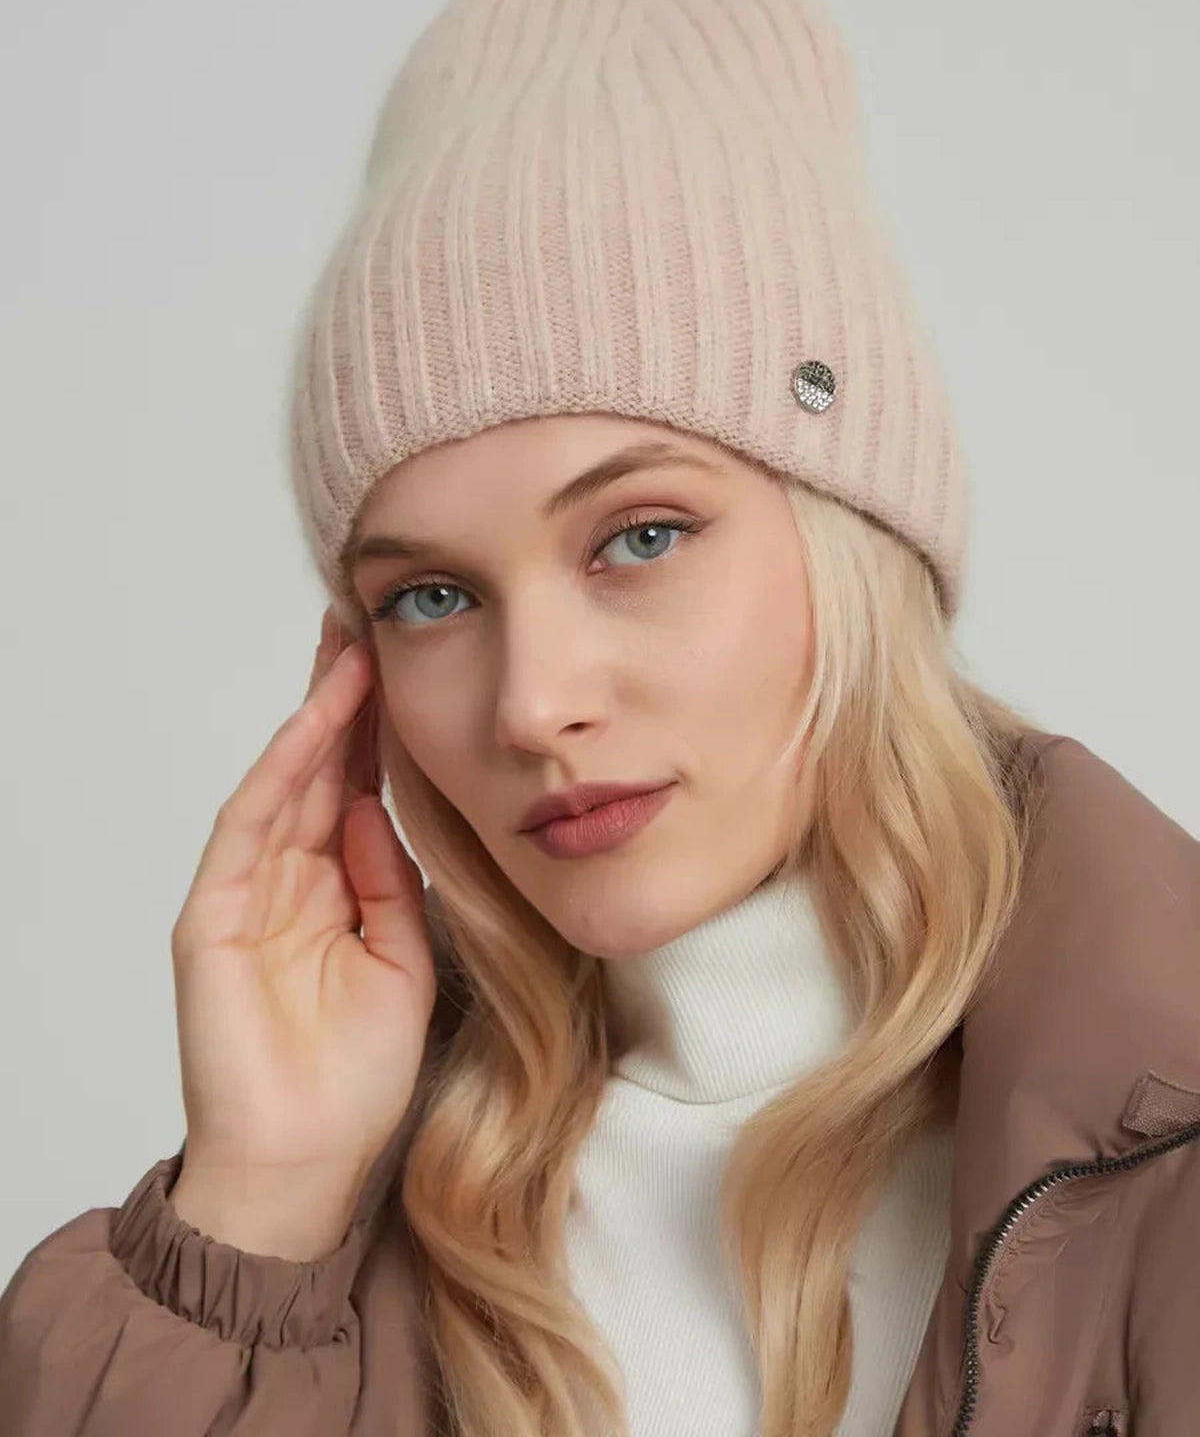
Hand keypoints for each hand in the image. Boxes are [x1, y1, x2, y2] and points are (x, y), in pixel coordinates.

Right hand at [169, 607, 435, 1191]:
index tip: (408, 666)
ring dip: (315, 718)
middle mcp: (288, 882)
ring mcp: (246, 896)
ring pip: (281, 784)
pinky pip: (248, 830)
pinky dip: (280, 776)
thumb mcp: (406, 961)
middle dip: (342, 700)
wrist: (306, 1165)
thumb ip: (393, 884)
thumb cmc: (357, 1077)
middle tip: (368, 624)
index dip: (378, 730)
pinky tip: (313, 728)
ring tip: (349, 652)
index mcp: (334, 891)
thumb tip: (381, 810)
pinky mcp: (213, 919)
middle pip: (315, 771)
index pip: (353, 790)